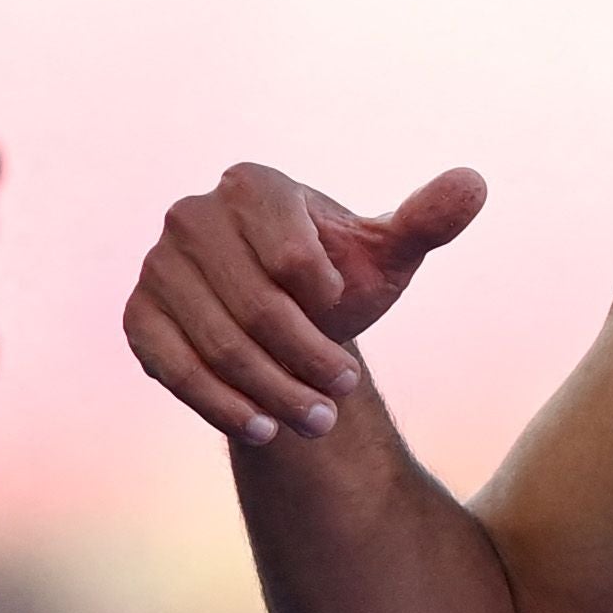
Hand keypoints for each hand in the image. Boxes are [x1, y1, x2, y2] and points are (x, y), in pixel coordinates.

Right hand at [127, 162, 487, 443]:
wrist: (283, 322)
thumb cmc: (338, 279)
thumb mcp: (386, 254)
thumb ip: (427, 219)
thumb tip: (474, 182)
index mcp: (251, 185)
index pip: (289, 256)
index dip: (327, 299)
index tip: (345, 312)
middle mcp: (192, 216)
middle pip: (257, 308)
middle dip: (307, 361)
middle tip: (343, 393)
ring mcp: (157, 267)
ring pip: (221, 346)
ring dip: (274, 394)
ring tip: (317, 422)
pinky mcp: (138, 317)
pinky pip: (174, 370)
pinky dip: (221, 406)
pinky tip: (263, 430)